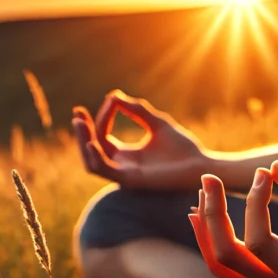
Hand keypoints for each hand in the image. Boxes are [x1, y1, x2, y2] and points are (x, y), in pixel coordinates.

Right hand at [73, 90, 209, 189]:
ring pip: (92, 162)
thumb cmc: (183, 148)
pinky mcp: (132, 180)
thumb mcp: (157, 123)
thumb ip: (137, 110)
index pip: (102, 136)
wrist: (200, 165)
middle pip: (91, 151)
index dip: (101, 118)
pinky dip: (96, 157)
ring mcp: (125, 175)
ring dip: (83, 142)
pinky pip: (106, 171)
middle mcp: (123, 166)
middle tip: (77, 114)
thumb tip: (114, 96)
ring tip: (81, 123)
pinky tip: (92, 142)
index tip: (111, 100)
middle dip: (82, 132)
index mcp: (127, 155)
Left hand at [189, 161, 277, 277]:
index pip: (258, 244)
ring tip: (202, 195)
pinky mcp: (273, 277)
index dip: (254, 205)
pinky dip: (217, 237)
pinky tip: (208, 212)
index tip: (264, 174)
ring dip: (209, 229)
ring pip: (224, 265)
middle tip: (208, 179)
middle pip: (227, 259)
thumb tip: (275, 165)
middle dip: (214, 217)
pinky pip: (233, 263)